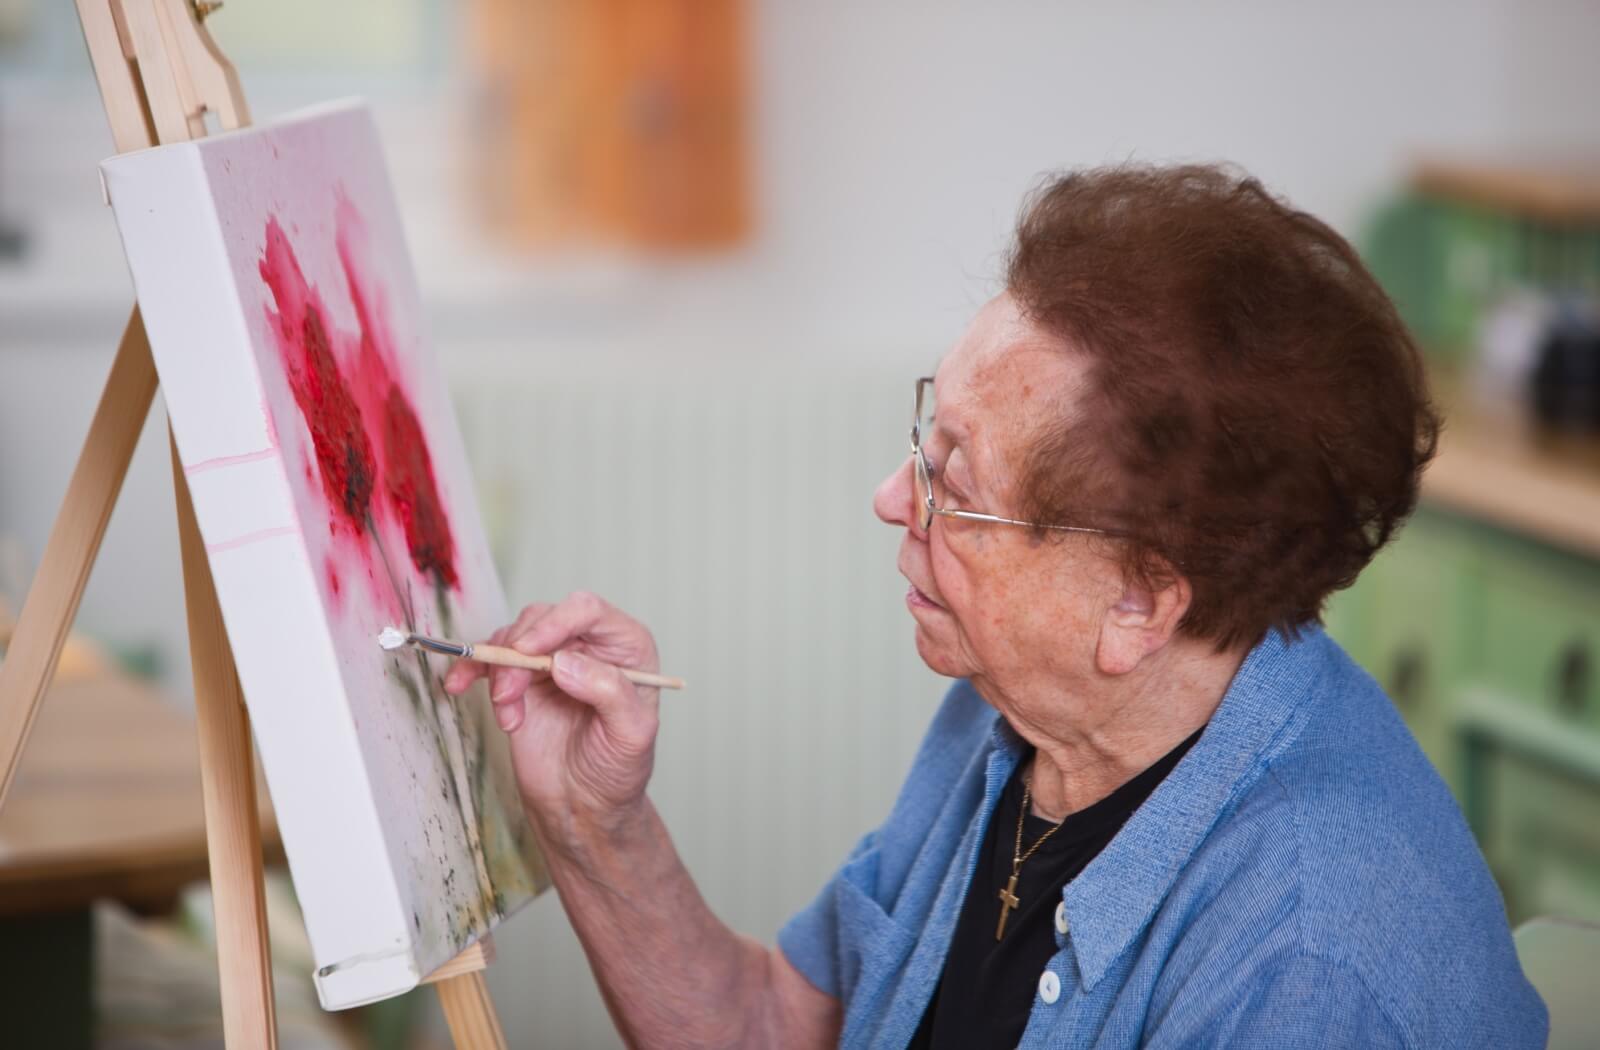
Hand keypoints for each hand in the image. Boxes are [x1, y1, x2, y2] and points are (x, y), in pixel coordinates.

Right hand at [443, 591, 661, 850]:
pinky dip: (472, 669)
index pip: (588, 611)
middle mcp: (589, 645)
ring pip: (514, 637)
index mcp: (626, 648)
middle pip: (544, 618)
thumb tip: (564, 661)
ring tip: (508, 714)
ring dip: (499, 670)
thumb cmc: (617, 770)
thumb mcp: (631, 734)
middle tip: (509, 694)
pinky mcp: (521, 680)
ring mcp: (552, 660)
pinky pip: (491, 659)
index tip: (527, 650)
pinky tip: (459, 685)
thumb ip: (608, 692)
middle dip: (519, 653)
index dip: (555, 621)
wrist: (583, 806)